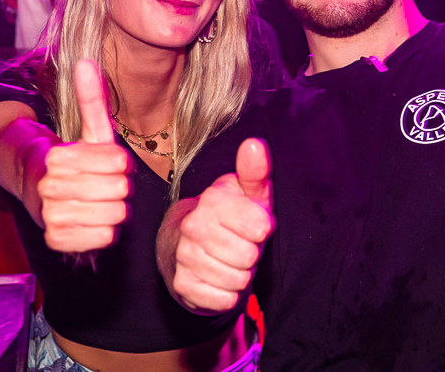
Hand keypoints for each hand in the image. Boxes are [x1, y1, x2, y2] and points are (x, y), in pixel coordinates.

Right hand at [37, 59, 132, 251]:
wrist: (45, 192)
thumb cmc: (77, 159)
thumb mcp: (89, 129)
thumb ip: (91, 97)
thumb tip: (86, 61)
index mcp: (57, 157)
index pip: (117, 161)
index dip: (120, 161)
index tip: (108, 161)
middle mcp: (48, 188)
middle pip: (118, 189)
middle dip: (119, 185)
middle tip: (106, 182)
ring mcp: (50, 216)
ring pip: (113, 215)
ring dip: (115, 208)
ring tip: (101, 200)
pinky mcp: (57, 241)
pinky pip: (104, 238)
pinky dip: (106, 230)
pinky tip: (94, 219)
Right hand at [173, 138, 273, 312]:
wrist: (191, 245)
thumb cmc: (231, 216)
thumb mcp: (248, 193)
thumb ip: (255, 171)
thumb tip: (254, 145)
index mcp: (212, 200)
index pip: (260, 228)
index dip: (262, 230)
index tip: (253, 224)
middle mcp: (193, 226)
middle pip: (249, 257)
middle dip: (251, 254)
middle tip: (240, 244)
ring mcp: (184, 256)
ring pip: (237, 280)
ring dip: (241, 275)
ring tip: (231, 259)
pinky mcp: (182, 285)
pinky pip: (223, 300)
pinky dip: (229, 294)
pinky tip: (220, 278)